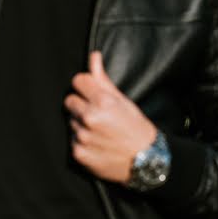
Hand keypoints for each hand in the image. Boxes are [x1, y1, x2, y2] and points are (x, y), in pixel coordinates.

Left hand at [64, 52, 157, 182]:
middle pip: (70, 100)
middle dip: (81, 104)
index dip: (86, 86)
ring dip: (81, 123)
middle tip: (98, 113)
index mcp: (102, 101)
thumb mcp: (123, 101)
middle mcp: (90, 117)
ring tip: (100, 130)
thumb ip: (103, 79)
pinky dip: (81, 142)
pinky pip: (72, 140)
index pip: (77, 81)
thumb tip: (93, 57)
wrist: (147, 161)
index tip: (93, 94)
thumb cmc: (137, 128)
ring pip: (71, 121)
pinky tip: (97, 143)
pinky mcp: (79, 153)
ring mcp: (83, 136)